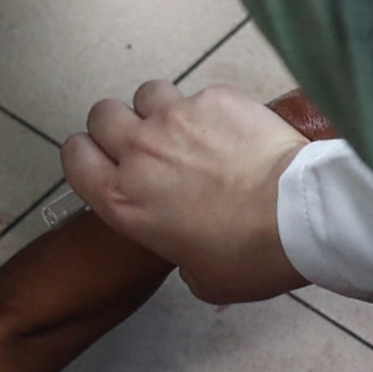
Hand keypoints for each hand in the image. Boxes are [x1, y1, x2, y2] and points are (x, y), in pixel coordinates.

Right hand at [63, 81, 307, 303]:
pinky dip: (211, 109)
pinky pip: (200, 94)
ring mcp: (177, 119)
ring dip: (160, 109)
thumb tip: (188, 246)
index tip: (104, 161)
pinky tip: (234, 130)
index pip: (74, 157)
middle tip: (146, 143)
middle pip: (102, 114)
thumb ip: (175, 252)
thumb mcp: (199, 278)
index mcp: (123, 200)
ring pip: (147, 94)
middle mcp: (140, 152)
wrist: (299, 214)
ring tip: (189, 130)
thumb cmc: (250, 255)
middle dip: (119, 125)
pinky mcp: (215, 97)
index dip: (87, 155)